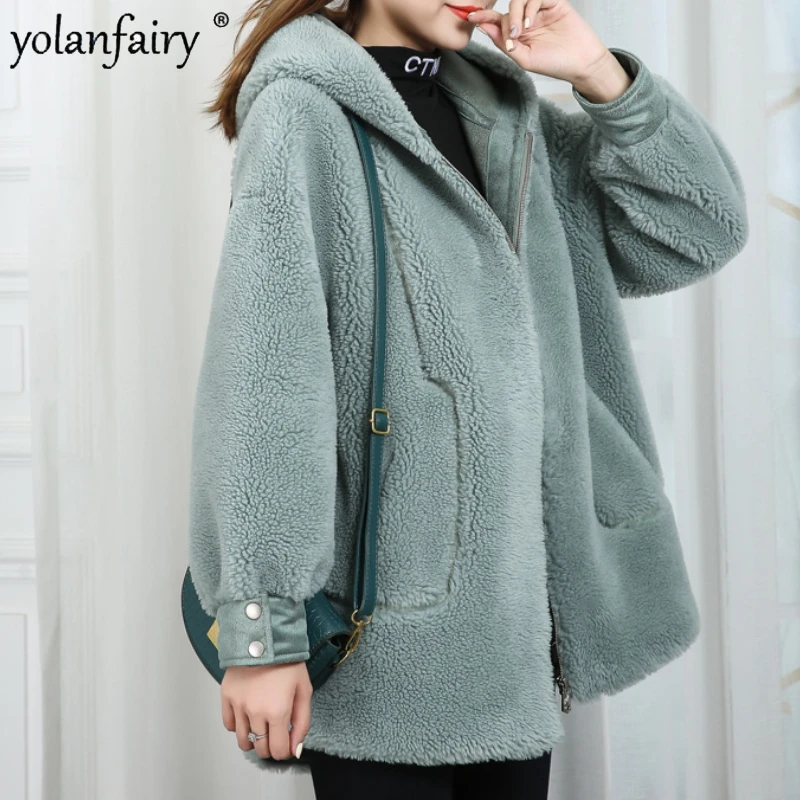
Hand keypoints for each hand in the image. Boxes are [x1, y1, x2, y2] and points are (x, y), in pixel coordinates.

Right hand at [221, 661, 311, 759]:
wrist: (265, 638)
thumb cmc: (287, 662)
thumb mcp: (304, 690)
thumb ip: (302, 722)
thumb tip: (295, 748)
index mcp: (278, 711)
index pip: (278, 751)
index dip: (284, 751)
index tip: (286, 743)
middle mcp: (256, 712)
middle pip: (260, 749)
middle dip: (270, 745)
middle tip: (275, 732)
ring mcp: (239, 705)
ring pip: (243, 740)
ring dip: (253, 738)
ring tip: (261, 725)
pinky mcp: (227, 696)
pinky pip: (228, 725)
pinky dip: (237, 725)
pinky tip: (247, 715)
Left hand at [466, 0, 631, 100]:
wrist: (581, 63)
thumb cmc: (555, 64)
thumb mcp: (524, 58)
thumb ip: (505, 43)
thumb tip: (485, 28)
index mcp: (518, 33)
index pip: (497, 21)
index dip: (484, 17)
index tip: (471, 16)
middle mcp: (527, 20)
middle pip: (507, 10)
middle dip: (504, 21)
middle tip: (511, 35)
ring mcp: (540, 10)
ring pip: (519, 1)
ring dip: (516, 14)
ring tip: (521, 32)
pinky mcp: (554, 2)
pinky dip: (530, 8)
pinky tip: (531, 23)